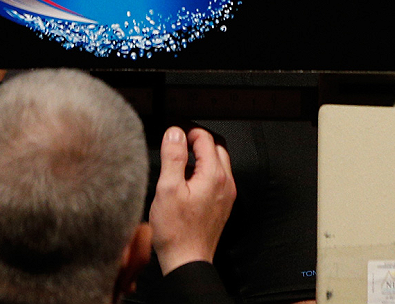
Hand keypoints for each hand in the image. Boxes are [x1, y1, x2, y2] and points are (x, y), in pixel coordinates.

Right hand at [149, 126, 235, 274]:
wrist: (187, 262)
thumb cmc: (176, 232)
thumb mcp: (167, 189)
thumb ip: (173, 157)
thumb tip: (175, 133)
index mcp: (214, 175)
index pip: (205, 138)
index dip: (188, 132)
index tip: (174, 136)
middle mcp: (225, 183)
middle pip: (216, 147)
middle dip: (198, 141)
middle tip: (179, 144)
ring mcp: (226, 195)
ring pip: (218, 163)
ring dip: (201, 157)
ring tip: (180, 165)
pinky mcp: (222, 205)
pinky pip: (217, 179)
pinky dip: (204, 172)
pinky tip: (186, 183)